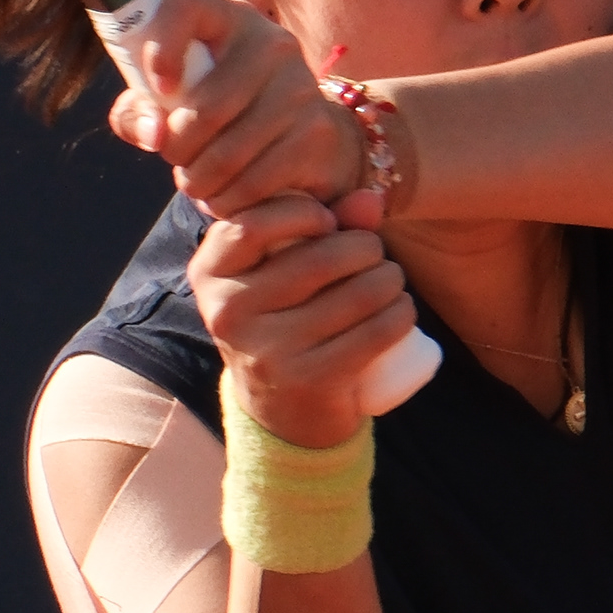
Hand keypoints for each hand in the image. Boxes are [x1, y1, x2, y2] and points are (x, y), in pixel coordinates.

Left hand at [109, 0, 366, 216]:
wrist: (314, 136)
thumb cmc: (225, 112)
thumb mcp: (175, 102)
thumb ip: (139, 111)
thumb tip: (153, 134)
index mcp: (227, 20)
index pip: (186, 7)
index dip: (161, 45)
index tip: (158, 88)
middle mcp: (270, 44)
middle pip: (203, 110)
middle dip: (176, 150)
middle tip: (176, 159)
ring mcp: (299, 87)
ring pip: (226, 155)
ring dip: (197, 182)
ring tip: (196, 182)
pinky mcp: (315, 133)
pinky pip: (253, 182)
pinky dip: (227, 201)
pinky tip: (224, 196)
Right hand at [189, 183, 415, 446]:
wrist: (281, 411)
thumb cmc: (284, 318)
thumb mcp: (284, 268)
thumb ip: (322, 223)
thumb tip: (371, 200)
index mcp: (210, 274)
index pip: (255, 223)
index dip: (304, 212)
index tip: (328, 222)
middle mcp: (228, 313)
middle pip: (320, 257)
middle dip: (366, 247)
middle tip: (376, 257)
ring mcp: (267, 352)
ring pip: (357, 293)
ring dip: (391, 279)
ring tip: (391, 282)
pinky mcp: (309, 381)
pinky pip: (374, 332)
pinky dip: (400, 313)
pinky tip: (401, 308)